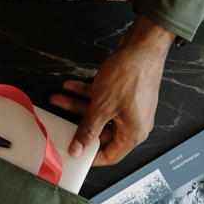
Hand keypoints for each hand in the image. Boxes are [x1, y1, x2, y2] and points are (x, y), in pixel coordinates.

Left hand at [50, 14, 174, 165]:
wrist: (143, 45)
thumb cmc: (132, 74)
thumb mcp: (103, 107)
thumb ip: (88, 130)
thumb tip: (78, 148)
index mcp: (133, 134)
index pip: (110, 156)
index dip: (91, 157)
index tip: (76, 155)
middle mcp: (133, 124)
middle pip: (101, 133)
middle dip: (79, 125)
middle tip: (61, 124)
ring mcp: (129, 109)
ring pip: (99, 114)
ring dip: (77, 106)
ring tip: (59, 99)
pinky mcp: (124, 95)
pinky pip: (102, 100)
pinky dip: (86, 94)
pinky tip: (71, 87)